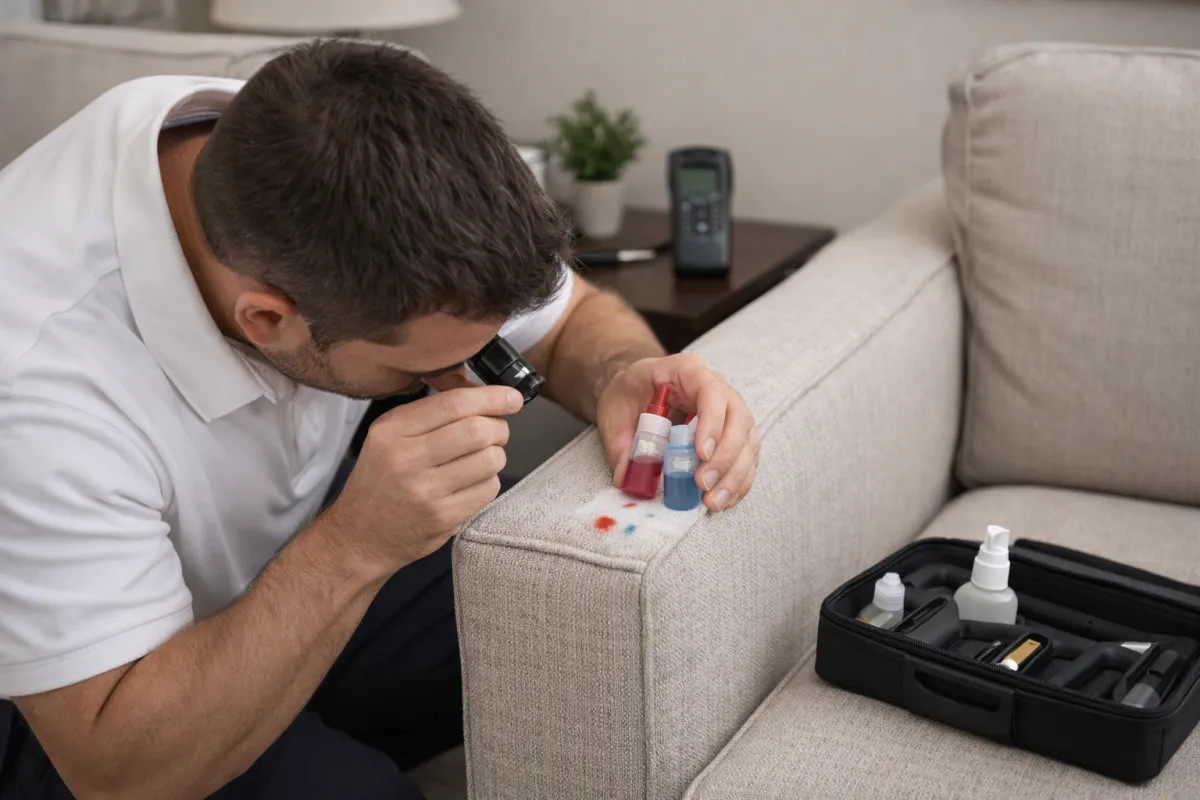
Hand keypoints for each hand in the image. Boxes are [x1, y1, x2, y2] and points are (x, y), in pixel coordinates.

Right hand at [322, 383, 520, 572]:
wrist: (360, 534)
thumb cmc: (382, 480)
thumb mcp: (389, 436)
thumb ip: (432, 411)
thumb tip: (484, 393)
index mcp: (392, 431)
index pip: (454, 404)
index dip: (491, 397)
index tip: (511, 398)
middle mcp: (406, 458)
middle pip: (478, 430)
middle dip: (499, 428)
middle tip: (496, 432)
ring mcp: (425, 491)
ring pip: (489, 460)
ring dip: (496, 455)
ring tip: (481, 459)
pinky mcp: (442, 517)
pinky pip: (488, 489)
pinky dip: (489, 482)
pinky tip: (472, 483)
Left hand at [597, 354, 758, 511]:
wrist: (636, 390)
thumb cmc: (628, 394)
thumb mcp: (614, 411)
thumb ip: (620, 442)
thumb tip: (628, 477)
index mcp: (687, 371)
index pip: (711, 391)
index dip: (712, 423)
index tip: (701, 453)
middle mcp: (718, 387)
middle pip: (738, 418)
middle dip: (725, 456)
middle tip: (702, 484)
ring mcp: (730, 410)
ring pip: (748, 441)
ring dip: (734, 475)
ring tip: (713, 502)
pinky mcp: (734, 434)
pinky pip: (746, 457)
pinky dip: (738, 481)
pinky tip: (724, 500)